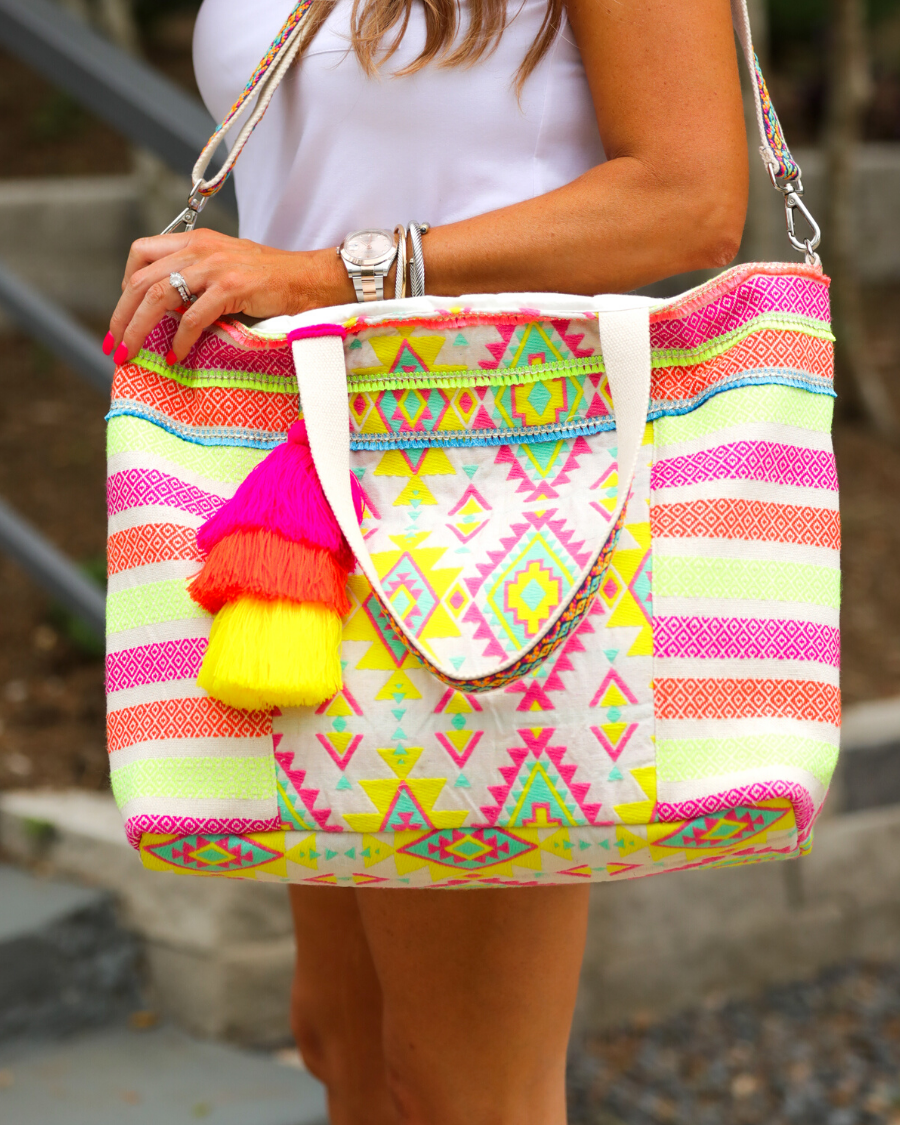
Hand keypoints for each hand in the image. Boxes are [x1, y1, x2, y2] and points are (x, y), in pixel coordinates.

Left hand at [104, 229, 347, 363]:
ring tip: (131, 353)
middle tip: (114, 343)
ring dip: (138, 329)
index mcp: (195, 240)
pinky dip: (179, 340)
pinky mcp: (230, 288)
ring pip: (157, 296)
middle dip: (120, 315)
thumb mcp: (226, 268)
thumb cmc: (271, 280)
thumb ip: (196, 279)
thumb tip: (168, 309)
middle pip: (140, 279)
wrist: (308, 279)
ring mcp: (214, 267)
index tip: (126, 310)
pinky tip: (176, 356)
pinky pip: (192, 317)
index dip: (125, 283)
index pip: (141, 251)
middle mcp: (199, 248)